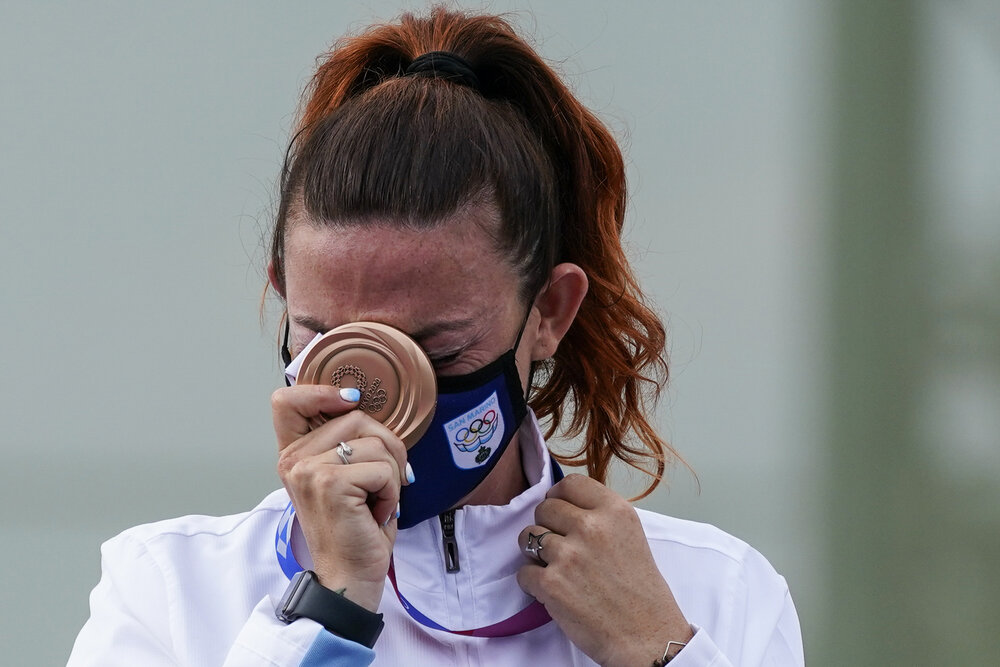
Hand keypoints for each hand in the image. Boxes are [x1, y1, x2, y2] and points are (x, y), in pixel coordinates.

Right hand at [272, 385, 410, 611]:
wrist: (350, 575)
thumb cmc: (355, 527)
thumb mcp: (346, 476)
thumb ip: (345, 440)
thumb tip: (363, 403)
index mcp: (294, 454)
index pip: (287, 400)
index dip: (322, 391)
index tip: (350, 400)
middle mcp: (294, 459)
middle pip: (356, 416)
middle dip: (387, 447)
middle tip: (381, 483)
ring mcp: (308, 470)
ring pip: (377, 443)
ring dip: (391, 475)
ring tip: (374, 502)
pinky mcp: (330, 483)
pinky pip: (384, 468)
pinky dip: (392, 492)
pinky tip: (375, 513)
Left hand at [516, 474, 692, 666]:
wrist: (648, 637)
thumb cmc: (642, 593)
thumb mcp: (631, 536)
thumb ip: (600, 517)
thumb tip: (564, 505)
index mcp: (615, 511)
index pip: (570, 483)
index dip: (559, 497)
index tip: (559, 511)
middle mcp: (591, 527)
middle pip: (544, 508)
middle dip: (546, 526)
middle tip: (559, 547)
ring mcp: (568, 555)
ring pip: (527, 537)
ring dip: (535, 554)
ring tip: (555, 569)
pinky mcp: (551, 584)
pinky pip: (523, 572)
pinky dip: (532, 584)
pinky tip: (552, 591)